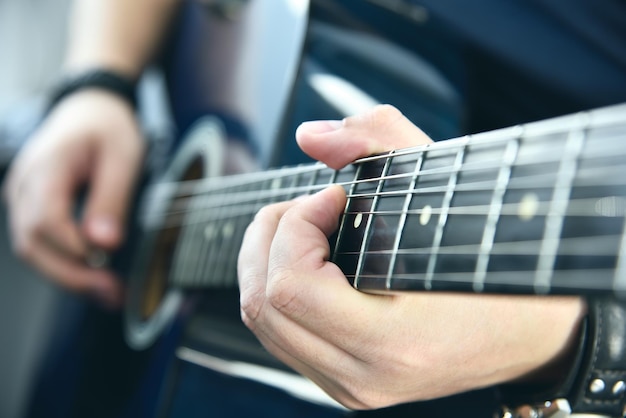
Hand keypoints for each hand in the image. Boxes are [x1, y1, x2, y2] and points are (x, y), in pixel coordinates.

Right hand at [3, 90, 144, 307]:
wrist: (89, 107)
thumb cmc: (108, 127)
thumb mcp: (123, 156)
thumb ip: (112, 199)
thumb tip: (104, 244)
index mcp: (47, 165)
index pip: (46, 219)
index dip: (72, 249)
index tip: (104, 265)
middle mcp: (24, 183)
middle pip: (32, 242)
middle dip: (71, 274)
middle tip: (111, 292)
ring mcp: (22, 195)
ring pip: (31, 248)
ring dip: (66, 274)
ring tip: (106, 291)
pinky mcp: (30, 205)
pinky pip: (37, 241)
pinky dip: (62, 262)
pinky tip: (90, 274)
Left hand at [238, 105, 585, 408]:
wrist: (530, 333)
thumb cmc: (493, 259)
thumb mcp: (448, 184)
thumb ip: (378, 138)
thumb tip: (310, 136)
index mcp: (394, 342)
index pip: (292, 286)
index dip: (296, 225)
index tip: (332, 195)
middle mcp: (364, 376)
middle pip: (263, 304)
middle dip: (269, 236)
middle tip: (305, 206)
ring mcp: (352, 386)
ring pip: (262, 322)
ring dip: (266, 261)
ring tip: (303, 228)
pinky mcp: (346, 383)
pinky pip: (280, 335)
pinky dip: (278, 287)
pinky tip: (308, 260)